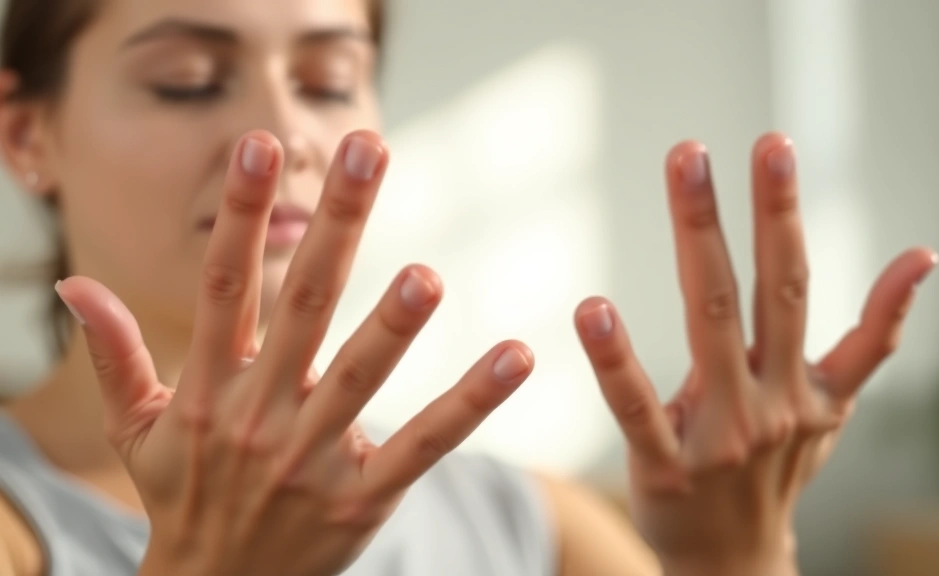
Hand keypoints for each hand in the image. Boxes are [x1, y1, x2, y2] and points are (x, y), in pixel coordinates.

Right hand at [55, 130, 534, 575]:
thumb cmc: (181, 498)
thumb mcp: (136, 429)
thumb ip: (114, 355)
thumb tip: (75, 286)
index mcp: (208, 388)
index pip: (224, 286)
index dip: (239, 216)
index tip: (259, 146)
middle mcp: (259, 415)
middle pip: (304, 306)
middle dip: (335, 225)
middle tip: (369, 151)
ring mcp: (311, 458)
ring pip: (358, 378)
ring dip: (392, 326)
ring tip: (427, 275)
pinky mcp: (362, 499)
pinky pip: (423, 444)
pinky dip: (470, 403)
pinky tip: (516, 356)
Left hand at [574, 133, 936, 574]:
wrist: (737, 562)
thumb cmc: (779, 467)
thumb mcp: (834, 405)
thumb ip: (873, 338)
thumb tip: (921, 260)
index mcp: (802, 381)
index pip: (796, 283)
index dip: (785, 215)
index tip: (771, 146)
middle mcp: (768, 400)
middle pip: (759, 292)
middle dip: (750, 212)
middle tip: (722, 144)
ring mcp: (720, 434)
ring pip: (708, 329)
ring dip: (697, 251)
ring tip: (674, 187)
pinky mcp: (666, 466)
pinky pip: (636, 406)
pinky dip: (617, 359)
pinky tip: (592, 307)